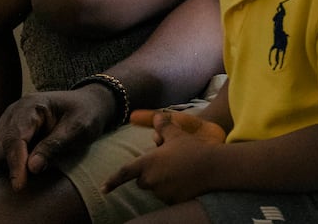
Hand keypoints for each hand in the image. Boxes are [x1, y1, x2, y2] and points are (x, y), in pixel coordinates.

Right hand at [0, 85, 117, 191]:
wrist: (87, 105)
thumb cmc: (85, 114)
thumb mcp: (78, 129)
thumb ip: (55, 146)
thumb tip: (32, 168)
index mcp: (30, 106)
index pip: (14, 139)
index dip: (15, 164)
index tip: (19, 186)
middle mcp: (13, 113)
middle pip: (0, 150)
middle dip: (14, 167)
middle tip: (41, 173)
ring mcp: (8, 123)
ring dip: (13, 167)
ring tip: (42, 164)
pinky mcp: (8, 134)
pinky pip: (1, 157)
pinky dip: (14, 165)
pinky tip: (35, 163)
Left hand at [101, 110, 224, 203]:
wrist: (213, 166)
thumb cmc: (193, 148)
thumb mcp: (177, 135)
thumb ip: (163, 127)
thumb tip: (156, 117)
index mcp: (148, 163)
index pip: (124, 173)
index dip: (112, 181)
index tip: (103, 189)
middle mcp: (151, 179)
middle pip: (143, 181)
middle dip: (151, 174)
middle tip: (168, 164)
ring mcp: (161, 192)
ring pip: (156, 189)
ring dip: (163, 182)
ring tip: (181, 171)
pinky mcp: (172, 200)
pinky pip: (168, 197)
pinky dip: (173, 191)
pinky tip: (186, 181)